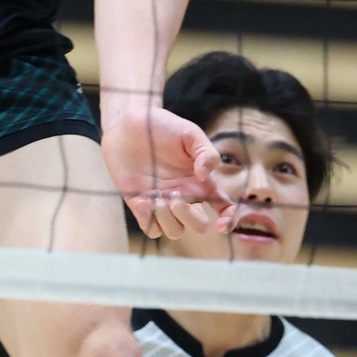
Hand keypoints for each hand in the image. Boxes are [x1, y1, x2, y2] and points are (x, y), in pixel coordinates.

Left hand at [102, 104, 231, 239]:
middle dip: (190, 217)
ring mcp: (163, 203)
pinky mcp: (142, 206)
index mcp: (201, 182)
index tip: (220, 225)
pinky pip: (151, 229)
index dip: (228, 220)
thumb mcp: (189, 133)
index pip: (224, 207)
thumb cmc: (162, 126)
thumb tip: (205, 176)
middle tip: (174, 195)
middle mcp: (185, 196)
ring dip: (168, 219)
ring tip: (156, 196)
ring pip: (175, 231)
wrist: (128, 125)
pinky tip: (143, 200)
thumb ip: (206, 152)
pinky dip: (149, 220)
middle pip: (199, 225)